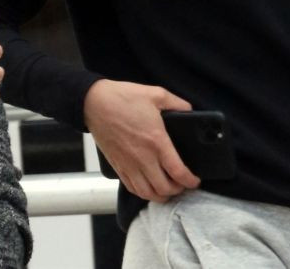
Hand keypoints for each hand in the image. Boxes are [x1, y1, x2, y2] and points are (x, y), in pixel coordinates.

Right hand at [84, 79, 199, 201]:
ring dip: (161, 196)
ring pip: (148, 193)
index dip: (190, 181)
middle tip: (184, 184)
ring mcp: (129, 165)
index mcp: (156, 141)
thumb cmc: (123, 98)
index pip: (177, 171)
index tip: (195, 181)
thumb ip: (177, 103)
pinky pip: (132, 188)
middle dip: (178, 190)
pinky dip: (144, 193)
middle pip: (164, 188)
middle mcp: (143, 158)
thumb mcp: (156, 94)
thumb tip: (189, 110)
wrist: (94, 103)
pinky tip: (150, 188)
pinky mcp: (118, 166)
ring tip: (169, 190)